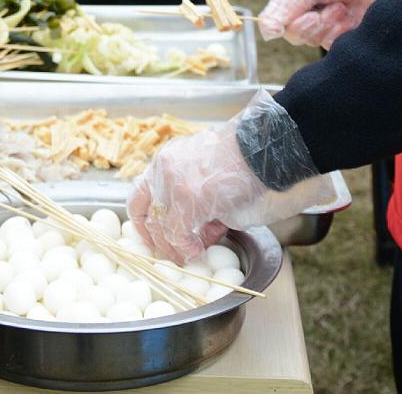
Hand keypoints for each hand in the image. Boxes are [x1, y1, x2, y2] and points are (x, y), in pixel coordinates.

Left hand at [129, 91, 323, 263]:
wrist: (261, 149)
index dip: (145, 221)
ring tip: (194, 251)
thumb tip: (196, 225)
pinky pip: (177, 233)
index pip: (140, 194)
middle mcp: (163, 169)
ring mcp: (172, 183)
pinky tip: (199, 251)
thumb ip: (191, 194)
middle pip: (145, 213)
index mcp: (167, 160)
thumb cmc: (242, 160)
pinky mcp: (188, 199)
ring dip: (175, 246)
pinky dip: (188, 248)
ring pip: (160, 227)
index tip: (156, 236)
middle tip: (176, 251)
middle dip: (159, 239)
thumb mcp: (206, 171)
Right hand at [258, 0, 390, 46]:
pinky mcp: (340, 40)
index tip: (287, 23)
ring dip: (328, 23)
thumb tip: (266, 31)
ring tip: (340, 7)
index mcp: (293, 3)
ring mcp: (323, 30)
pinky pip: (331, 44)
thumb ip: (288, 4)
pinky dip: (340, 30)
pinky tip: (349, 17)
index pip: (274, 22)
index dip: (278, 25)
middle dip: (310, 23)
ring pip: (313, 40)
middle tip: (323, 9)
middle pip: (294, 35)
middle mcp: (304, 19)